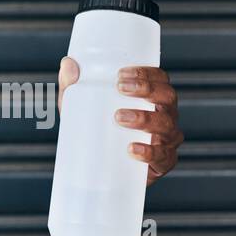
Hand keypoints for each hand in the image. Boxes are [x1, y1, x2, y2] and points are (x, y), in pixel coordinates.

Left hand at [57, 56, 182, 187]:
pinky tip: (132, 148)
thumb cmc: (99, 132)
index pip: (160, 79)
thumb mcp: (83, 109)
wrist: (103, 171)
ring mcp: (167, 140)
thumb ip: (74, 87)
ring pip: (166, 125)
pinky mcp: (163, 162)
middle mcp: (165, 115)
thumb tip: (68, 64)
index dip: (146, 73)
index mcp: (153, 99)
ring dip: (145, 118)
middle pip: (167, 97)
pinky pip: (163, 156)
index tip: (121, 74)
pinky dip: (149, 152)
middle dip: (147, 89)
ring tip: (119, 117)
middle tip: (120, 89)